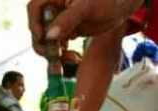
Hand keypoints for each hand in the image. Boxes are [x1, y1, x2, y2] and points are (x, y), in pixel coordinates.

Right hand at [27, 0, 141, 54]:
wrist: (123, 6)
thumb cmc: (107, 0)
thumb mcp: (87, 7)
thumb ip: (67, 20)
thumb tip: (49, 36)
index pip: (35, 7)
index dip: (35, 23)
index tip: (44, 37)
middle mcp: (53, 7)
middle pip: (38, 26)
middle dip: (42, 42)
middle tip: (52, 55)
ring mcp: (58, 20)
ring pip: (44, 37)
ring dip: (50, 51)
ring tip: (64, 57)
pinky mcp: (64, 31)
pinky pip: (55, 44)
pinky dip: (59, 53)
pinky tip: (70, 56)